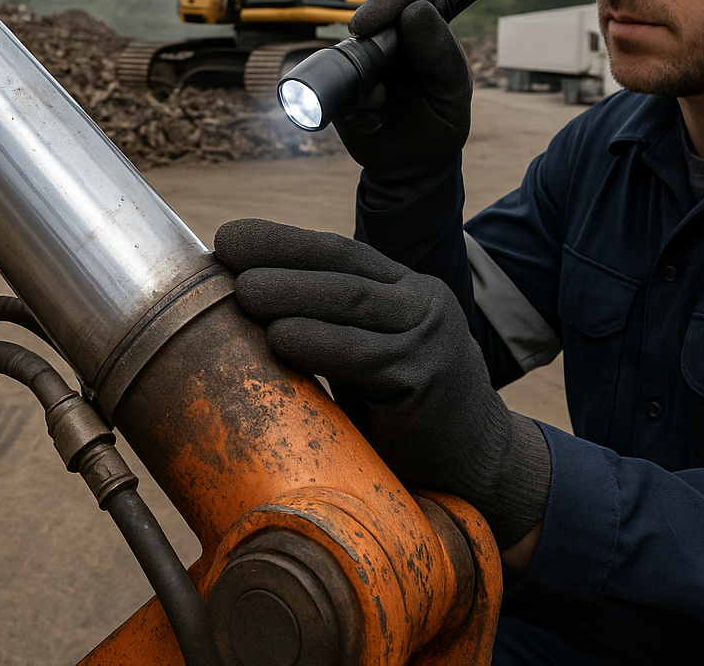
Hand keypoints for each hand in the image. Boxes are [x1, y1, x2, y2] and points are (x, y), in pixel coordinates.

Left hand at [215, 217, 548, 549]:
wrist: (478, 468)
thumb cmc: (404, 414)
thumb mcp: (368, 357)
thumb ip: (328, 327)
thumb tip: (242, 304)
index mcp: (404, 290)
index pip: (338, 252)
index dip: (283, 240)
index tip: (230, 235)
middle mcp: (421, 302)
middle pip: (342, 267)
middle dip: (279, 256)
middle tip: (225, 254)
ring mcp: (430, 336)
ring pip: (351, 301)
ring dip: (291, 293)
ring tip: (243, 291)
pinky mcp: (428, 377)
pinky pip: (363, 355)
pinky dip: (317, 343)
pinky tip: (279, 338)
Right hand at [336, 0, 471, 206]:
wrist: (412, 169)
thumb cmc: (439, 124)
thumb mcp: (451, 92)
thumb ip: (441, 53)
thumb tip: (415, 11)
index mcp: (427, 36)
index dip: (390, 0)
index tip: (369, 23)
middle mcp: (395, 45)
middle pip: (373, 15)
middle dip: (364, 31)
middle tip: (360, 39)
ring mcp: (367, 66)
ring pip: (348, 54)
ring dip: (360, 82)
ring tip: (380, 107)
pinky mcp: (344, 90)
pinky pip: (333, 89)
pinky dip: (351, 108)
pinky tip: (373, 123)